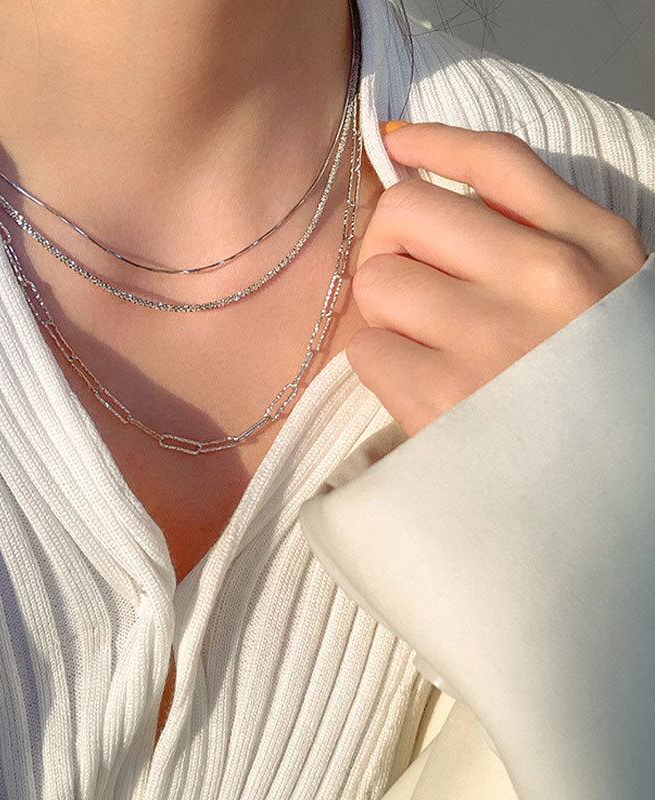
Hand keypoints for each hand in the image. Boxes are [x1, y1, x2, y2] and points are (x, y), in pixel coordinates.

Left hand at [346, 121, 648, 437]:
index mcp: (595, 246)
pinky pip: (366, 349)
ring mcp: (492, 336)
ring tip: (424, 346)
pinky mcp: (443, 397)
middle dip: (392, 245)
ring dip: (386, 314)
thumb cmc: (595, 390)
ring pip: (376, 279)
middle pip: (407, 210)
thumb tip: (437, 183)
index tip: (399, 145)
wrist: (611, 499)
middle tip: (409, 287)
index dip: (433, 144)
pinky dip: (382, 367)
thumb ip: (542, 237)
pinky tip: (420, 390)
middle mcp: (547, 278)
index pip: (497, 160)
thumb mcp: (606, 294)